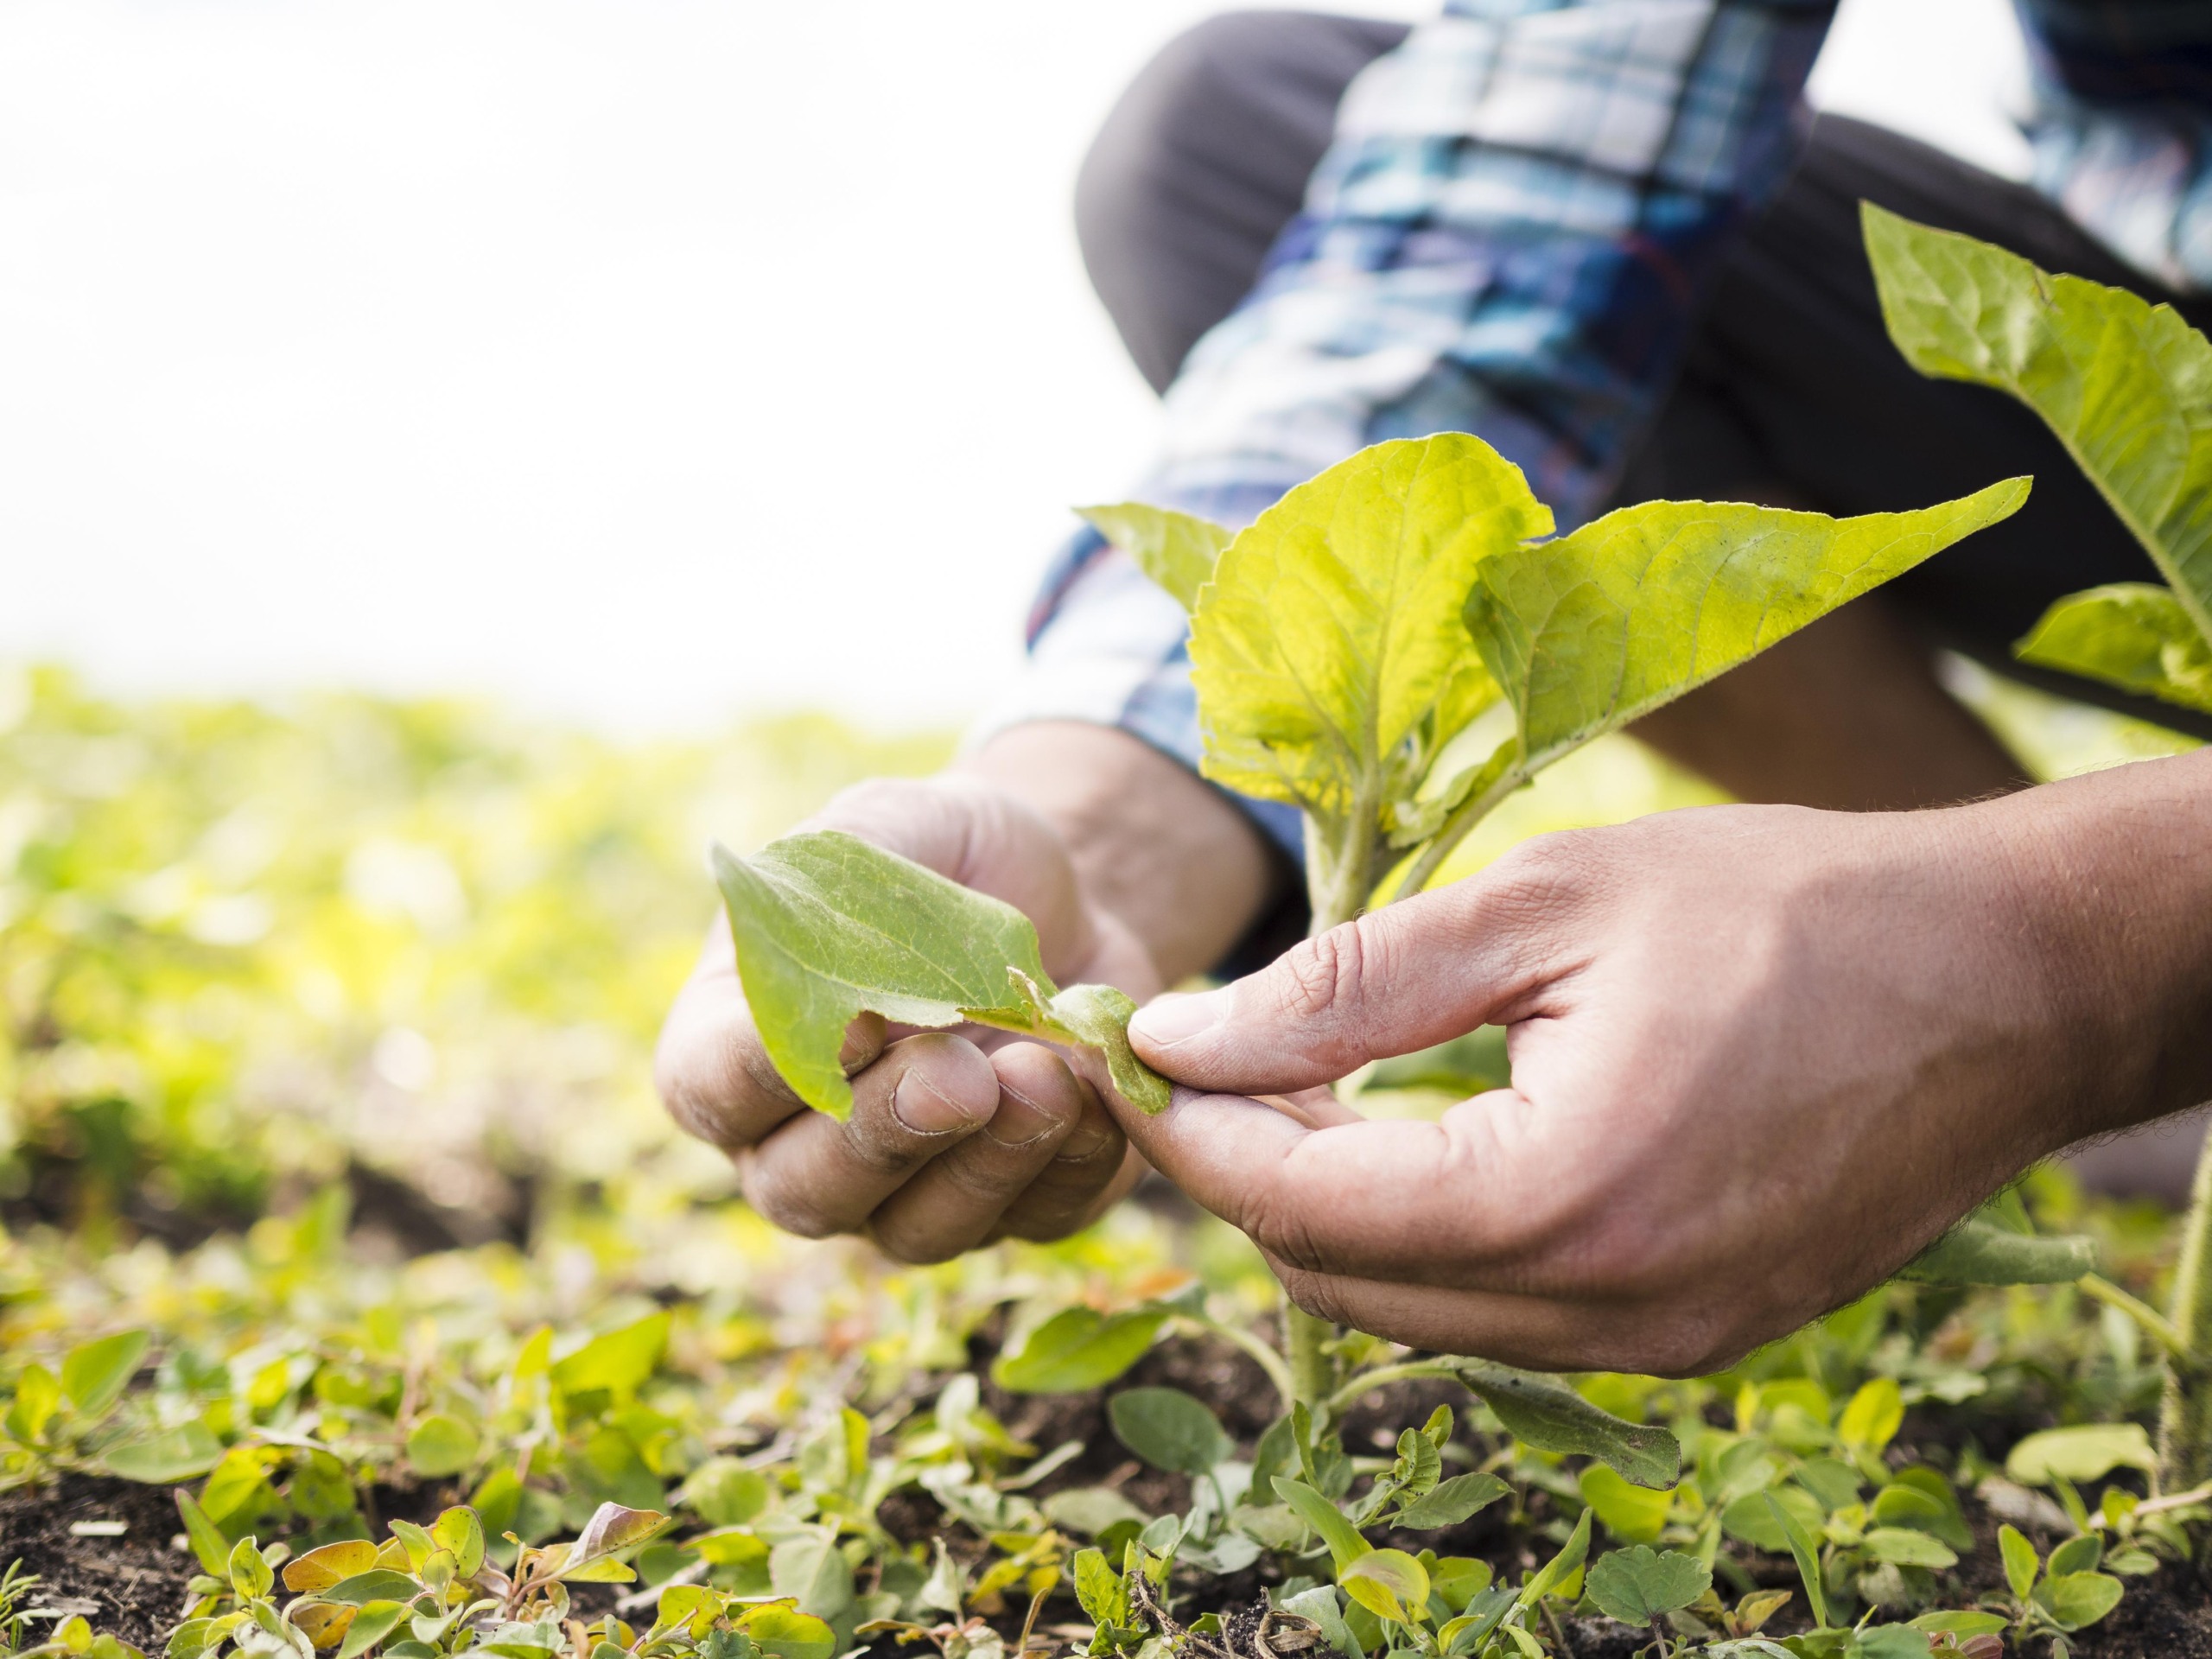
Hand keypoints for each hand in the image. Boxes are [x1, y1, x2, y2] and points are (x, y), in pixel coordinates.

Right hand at [655, 773, 1154, 1261]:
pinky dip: (1071, 1164)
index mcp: (736, 1043)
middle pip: (805, 1191)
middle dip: (885, 1135)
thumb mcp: (887, 827)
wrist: (1065, 894)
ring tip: (1045, 1077)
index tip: (850, 1022)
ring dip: (984, 1164)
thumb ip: (838, 890)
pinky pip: (1034, 1220)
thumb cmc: (944, 859)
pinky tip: (1097, 1091)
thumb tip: (844, 1002)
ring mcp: (905, 1190)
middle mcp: (802, 1142)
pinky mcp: (1015, 1206)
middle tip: (961, 1074)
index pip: (711, 1088)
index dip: (765, 1072)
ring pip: (918, 1230)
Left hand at [1118, 755, 2211, 1373]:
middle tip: (1199, 1056)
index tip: (1126, 1048)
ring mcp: (1656, 1345)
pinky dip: (1428, 1236)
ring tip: (1295, 1081)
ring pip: (1411, 1312)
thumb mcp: (1545, 906)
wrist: (2008, 978)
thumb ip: (1345, 986)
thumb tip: (1179, 1037)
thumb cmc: (1786, 907)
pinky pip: (1501, 1314)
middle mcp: (1605, 1311)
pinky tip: (1414, 1132)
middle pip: (1336, 1281)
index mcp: (1560, 1199)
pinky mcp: (1692, 1336)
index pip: (1297, 1205)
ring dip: (1331, 1209)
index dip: (1188, 1129)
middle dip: (1243, 1172)